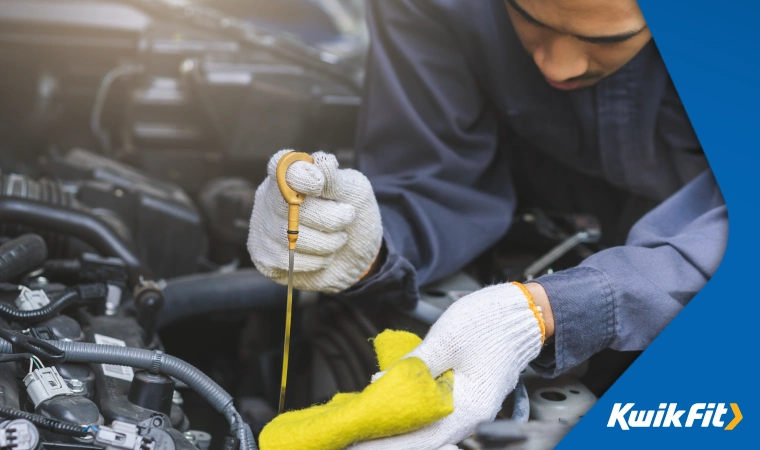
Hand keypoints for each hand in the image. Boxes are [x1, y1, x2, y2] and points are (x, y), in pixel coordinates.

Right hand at [248, 150, 382, 292]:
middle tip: (348, 217)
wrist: (359, 254)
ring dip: (327, 241)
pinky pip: (289, 259)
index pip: (279, 166)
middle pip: (288, 205)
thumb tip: (324, 162)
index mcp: (289, 175)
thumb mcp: (352, 191)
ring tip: (339, 239)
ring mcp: (264, 228)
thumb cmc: (352, 215)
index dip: (298, 176)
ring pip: (291, 237)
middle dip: (328, 216)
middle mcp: (270, 198)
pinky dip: (317, 260)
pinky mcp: (265, 257)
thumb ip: (336, 179)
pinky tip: (325, 256)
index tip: (319, 185)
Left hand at [350, 283, 544, 449]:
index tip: (357, 446)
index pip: (420, 440)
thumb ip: (413, 365)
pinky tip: (391, 407)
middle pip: (422, 439)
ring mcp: (470, 407)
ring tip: (367, 427)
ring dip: (398, 428)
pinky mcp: (466, 396)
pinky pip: (435, 413)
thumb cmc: (491, 322)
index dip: (386, 445)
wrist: (524, 310)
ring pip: (428, 427)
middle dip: (387, 439)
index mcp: (469, 408)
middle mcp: (471, 416)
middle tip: (354, 439)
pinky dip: (412, 413)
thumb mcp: (445, 339)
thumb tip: (379, 384)